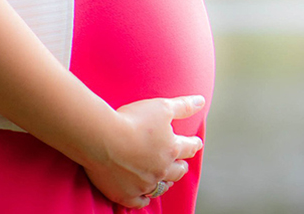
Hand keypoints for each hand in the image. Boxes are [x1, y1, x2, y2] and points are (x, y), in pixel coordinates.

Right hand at [84, 95, 204, 207]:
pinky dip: (143, 199)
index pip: (189, 147)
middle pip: (178, 171)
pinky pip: (139, 202)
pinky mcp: (126, 194)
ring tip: (167, 180)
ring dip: (165, 183)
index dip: (194, 144)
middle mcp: (161, 169)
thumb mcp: (162, 107)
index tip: (196, 143)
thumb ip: (183, 106)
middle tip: (182, 164)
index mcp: (171, 148)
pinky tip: (144, 198)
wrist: (102, 138)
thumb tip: (201, 101)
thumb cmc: (132, 120)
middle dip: (181, 166)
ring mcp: (144, 184)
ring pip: (160, 187)